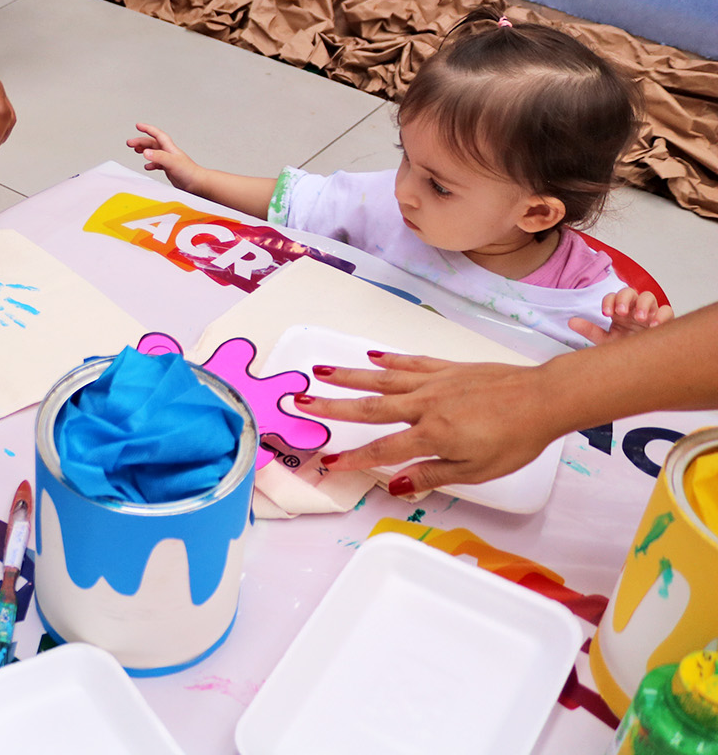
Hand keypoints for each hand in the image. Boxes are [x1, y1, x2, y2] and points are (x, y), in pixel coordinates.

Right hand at [127, 123, 202, 192]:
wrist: (198, 184)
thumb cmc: (189, 172)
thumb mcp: (172, 162)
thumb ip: (158, 157)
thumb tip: (145, 152)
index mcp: (169, 148)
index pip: (157, 134)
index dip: (147, 129)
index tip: (138, 126)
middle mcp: (169, 153)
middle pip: (153, 143)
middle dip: (141, 141)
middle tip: (129, 143)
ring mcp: (169, 161)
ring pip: (154, 152)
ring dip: (144, 150)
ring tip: (136, 150)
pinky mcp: (170, 169)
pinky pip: (157, 163)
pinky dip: (150, 163)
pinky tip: (147, 167)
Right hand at [293, 352, 558, 493]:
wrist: (542, 399)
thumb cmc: (515, 439)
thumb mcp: (476, 470)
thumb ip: (432, 475)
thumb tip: (397, 485)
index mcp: (431, 435)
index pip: (383, 449)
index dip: (353, 457)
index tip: (327, 462)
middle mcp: (424, 405)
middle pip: (370, 408)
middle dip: (332, 406)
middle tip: (300, 401)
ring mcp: (434, 382)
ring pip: (382, 380)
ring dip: (349, 377)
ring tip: (319, 371)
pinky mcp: (447, 368)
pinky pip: (410, 363)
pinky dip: (388, 361)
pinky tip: (371, 358)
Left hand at [568, 287, 674, 345]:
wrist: (643, 364)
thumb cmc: (626, 349)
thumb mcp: (606, 341)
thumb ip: (590, 330)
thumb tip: (571, 322)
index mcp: (619, 311)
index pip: (612, 297)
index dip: (609, 301)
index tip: (606, 313)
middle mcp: (634, 309)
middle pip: (629, 292)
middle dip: (624, 299)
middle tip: (621, 313)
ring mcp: (650, 313)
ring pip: (648, 296)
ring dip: (643, 304)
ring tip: (639, 318)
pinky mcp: (665, 321)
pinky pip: (667, 311)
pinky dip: (661, 315)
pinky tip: (654, 326)